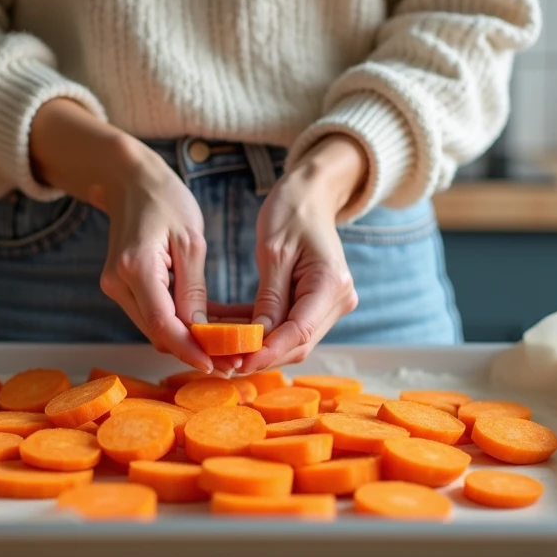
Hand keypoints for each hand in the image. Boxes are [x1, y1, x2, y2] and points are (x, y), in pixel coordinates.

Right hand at [95, 146, 214, 371]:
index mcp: (136, 267)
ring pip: (154, 329)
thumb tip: (202, 333)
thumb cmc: (165, 200)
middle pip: (157, 333)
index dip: (190, 349)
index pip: (163, 324)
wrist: (131, 182)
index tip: (217, 364)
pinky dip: (178, 325)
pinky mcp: (121, 287)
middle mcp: (118, 282)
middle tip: (232, 362)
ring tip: (227, 349)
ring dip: (187, 341)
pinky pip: (152, 315)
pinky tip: (208, 330)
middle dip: (194, 350)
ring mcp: (116, 286)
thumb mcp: (191, 241)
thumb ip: (194, 290)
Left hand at [239, 135, 367, 372]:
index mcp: (331, 283)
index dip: (269, 351)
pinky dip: (260, 328)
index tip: (238, 362)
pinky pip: (288, 323)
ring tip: (218, 345)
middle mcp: (338, 299)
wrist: (311, 194)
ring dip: (257, 344)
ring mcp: (329, 303)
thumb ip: (269, 298)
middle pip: (298, 341)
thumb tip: (258, 338)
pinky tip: (228, 327)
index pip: (300, 330)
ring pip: (292, 338)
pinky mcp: (316, 302)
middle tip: (221, 359)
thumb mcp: (273, 251)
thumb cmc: (292, 211)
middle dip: (260, 354)